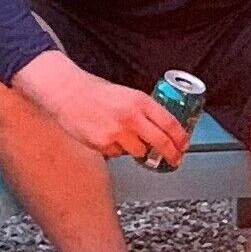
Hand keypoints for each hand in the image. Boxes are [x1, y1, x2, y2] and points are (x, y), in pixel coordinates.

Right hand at [20, 52, 190, 166]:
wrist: (67, 93)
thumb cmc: (95, 92)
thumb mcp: (126, 94)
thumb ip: (143, 110)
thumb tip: (161, 128)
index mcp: (140, 101)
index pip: (169, 123)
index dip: (180, 137)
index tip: (184, 145)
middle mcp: (131, 117)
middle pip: (160, 142)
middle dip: (171, 154)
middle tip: (174, 159)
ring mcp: (118, 132)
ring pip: (139, 152)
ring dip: (138, 149)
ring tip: (125, 138)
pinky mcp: (104, 144)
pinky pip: (118, 153)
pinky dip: (117, 149)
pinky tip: (107, 136)